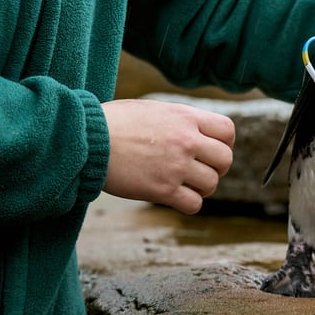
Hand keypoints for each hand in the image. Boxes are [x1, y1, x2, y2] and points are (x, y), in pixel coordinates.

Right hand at [101, 99, 234, 213]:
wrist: (87, 140)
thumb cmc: (115, 123)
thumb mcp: (155, 109)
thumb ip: (180, 120)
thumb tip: (197, 132)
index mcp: (186, 117)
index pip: (228, 131)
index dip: (224, 143)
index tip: (211, 149)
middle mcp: (187, 141)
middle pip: (225, 160)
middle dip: (217, 167)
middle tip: (200, 170)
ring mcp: (176, 166)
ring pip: (212, 183)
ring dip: (202, 187)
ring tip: (185, 184)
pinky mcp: (162, 190)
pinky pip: (194, 204)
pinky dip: (189, 203)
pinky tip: (176, 197)